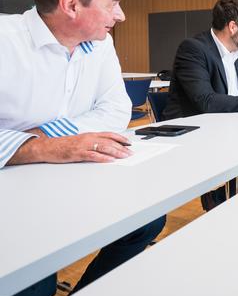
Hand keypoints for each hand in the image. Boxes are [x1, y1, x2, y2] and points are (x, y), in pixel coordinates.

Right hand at [8, 132, 132, 164]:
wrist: (48, 147)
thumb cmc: (64, 145)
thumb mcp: (81, 140)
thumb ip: (93, 142)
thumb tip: (107, 147)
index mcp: (90, 134)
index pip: (109, 134)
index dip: (121, 138)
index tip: (129, 143)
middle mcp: (89, 138)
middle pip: (109, 141)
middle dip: (122, 147)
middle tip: (130, 153)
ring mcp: (83, 145)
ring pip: (104, 147)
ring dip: (116, 152)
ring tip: (125, 156)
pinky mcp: (78, 153)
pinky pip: (93, 155)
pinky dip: (103, 158)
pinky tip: (110, 160)